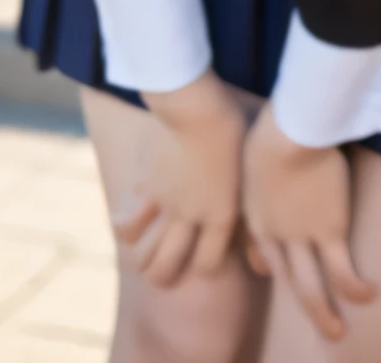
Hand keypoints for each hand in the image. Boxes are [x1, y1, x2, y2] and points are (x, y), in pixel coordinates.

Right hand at [112, 70, 245, 288]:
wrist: (194, 105)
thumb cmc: (233, 127)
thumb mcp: (248, 169)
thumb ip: (248, 201)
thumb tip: (255, 223)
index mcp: (222, 214)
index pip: (208, 262)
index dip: (204, 267)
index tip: (202, 262)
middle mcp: (191, 217)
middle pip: (169, 265)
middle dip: (164, 276)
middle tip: (163, 274)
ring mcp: (164, 203)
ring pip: (144, 251)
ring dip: (142, 258)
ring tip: (143, 256)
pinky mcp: (144, 185)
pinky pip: (128, 220)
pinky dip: (125, 225)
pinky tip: (128, 222)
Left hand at [242, 102, 377, 339]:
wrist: (288, 133)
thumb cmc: (271, 128)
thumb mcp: (253, 154)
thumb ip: (260, 168)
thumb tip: (264, 158)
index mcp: (254, 215)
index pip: (260, 251)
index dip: (269, 265)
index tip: (272, 272)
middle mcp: (275, 235)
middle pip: (287, 278)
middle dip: (302, 304)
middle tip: (318, 323)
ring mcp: (301, 238)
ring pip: (311, 288)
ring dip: (324, 314)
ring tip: (338, 333)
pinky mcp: (329, 231)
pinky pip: (342, 270)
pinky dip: (354, 288)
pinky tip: (368, 295)